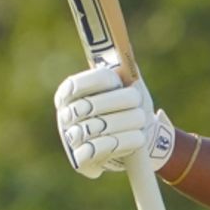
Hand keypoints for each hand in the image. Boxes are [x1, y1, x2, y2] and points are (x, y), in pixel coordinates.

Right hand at [55, 66, 174, 178]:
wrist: (132, 141)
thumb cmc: (128, 108)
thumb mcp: (126, 85)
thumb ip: (122, 68)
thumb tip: (121, 48)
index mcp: (69, 93)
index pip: (78, 84)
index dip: (100, 82)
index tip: (121, 82)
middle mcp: (65, 115)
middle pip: (91, 107)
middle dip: (120, 105)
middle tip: (141, 106)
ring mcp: (70, 137)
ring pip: (96, 129)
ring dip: (125, 124)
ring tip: (143, 122)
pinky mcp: (80, 160)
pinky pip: (97, 151)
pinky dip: (120, 144)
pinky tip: (137, 139)